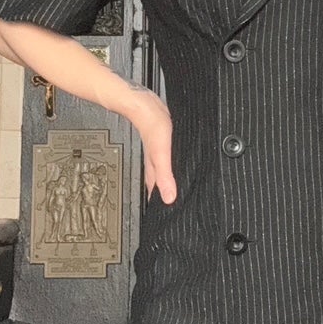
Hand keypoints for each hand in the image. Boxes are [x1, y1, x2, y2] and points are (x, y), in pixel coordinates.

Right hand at [128, 88, 176, 203]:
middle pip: (160, 185)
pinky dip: (172, 168)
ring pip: (163, 174)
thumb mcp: (162, 154)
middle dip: (165, 197)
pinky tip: (177, 165)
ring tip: (174, 192)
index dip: (160, 206)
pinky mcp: (164, 144)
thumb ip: (165, 175)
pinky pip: (168, 161)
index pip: (156, 194)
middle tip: (171, 208)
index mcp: (154, 170)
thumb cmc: (152, 125)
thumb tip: (170, 198)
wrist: (145, 104)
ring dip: (167, 183)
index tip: (165, 219)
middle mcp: (156, 164)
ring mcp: (159, 154)